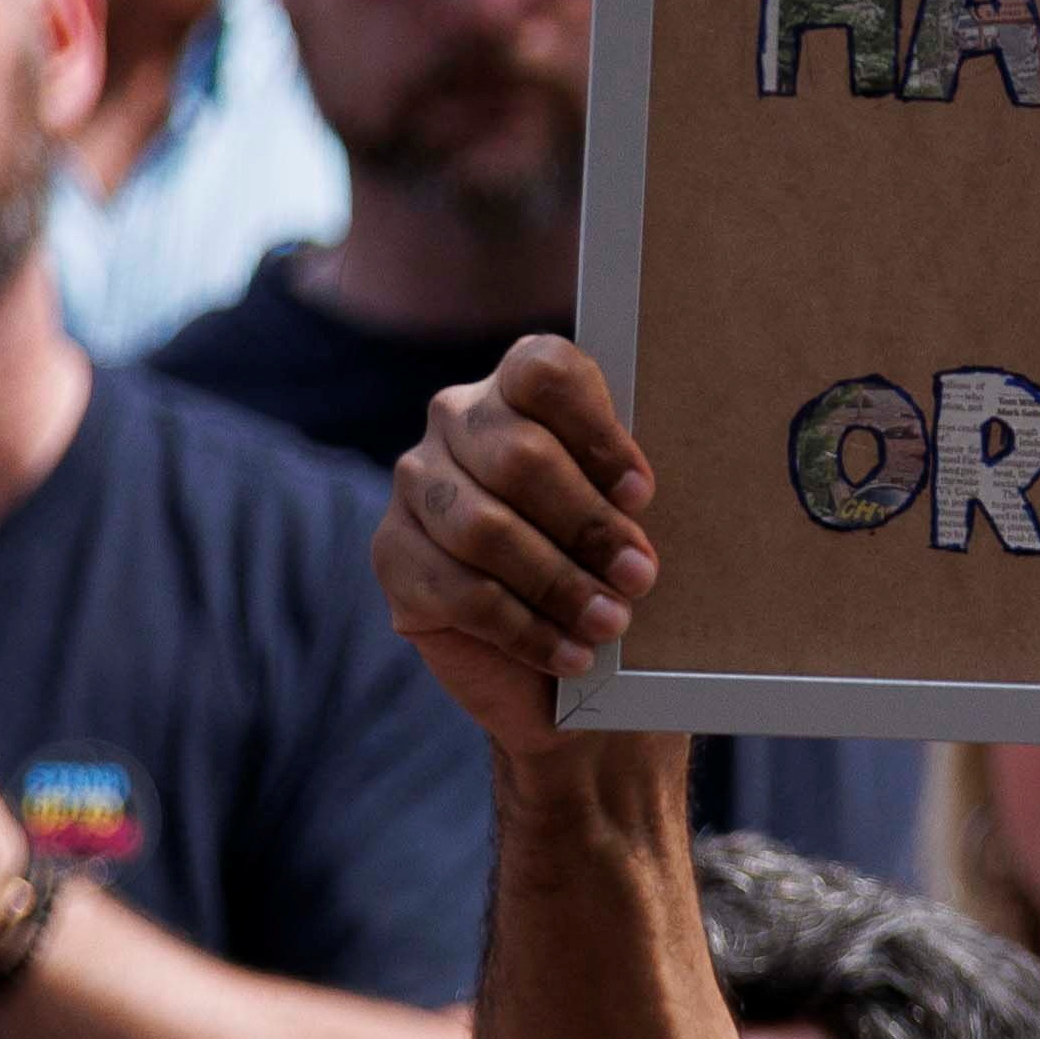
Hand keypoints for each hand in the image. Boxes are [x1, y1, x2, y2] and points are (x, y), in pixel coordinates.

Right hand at [383, 337, 655, 755]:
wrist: (567, 666)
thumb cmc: (607, 574)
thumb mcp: (632, 523)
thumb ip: (631, 495)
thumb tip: (646, 506)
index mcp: (520, 388)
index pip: (545, 372)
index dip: (597, 433)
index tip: (642, 495)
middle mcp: (458, 420)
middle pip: (518, 456)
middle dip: (587, 525)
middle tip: (640, 576)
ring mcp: (417, 483)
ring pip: (484, 527)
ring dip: (559, 584)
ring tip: (610, 623)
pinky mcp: (393, 554)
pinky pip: (458, 590)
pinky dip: (524, 630)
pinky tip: (570, 655)